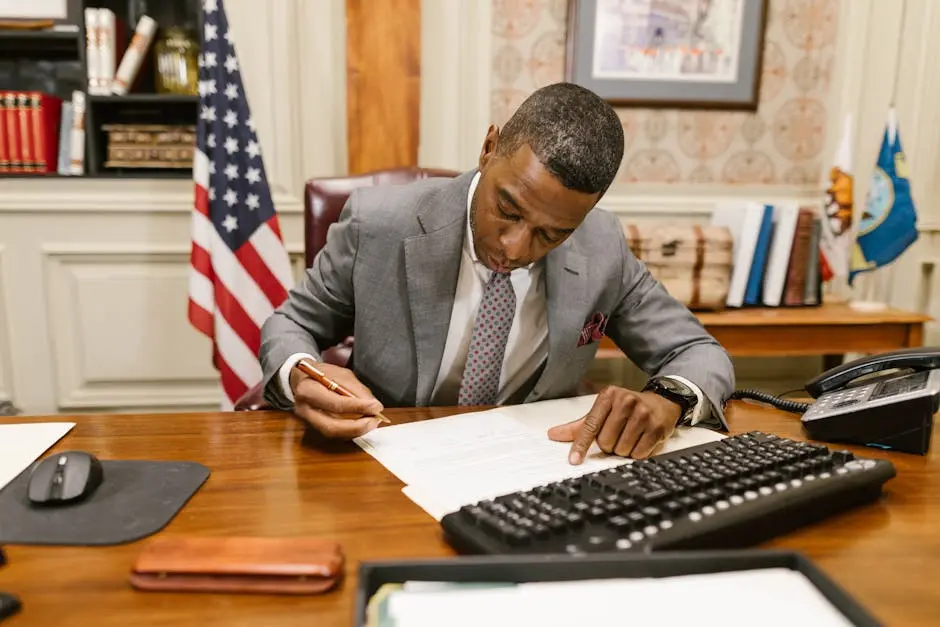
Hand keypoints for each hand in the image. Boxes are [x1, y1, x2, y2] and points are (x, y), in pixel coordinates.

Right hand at [290, 361, 384, 438]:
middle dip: (357, 427)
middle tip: (374, 421)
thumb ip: (356, 390)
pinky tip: (362, 424)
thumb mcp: (340, 374)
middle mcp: (304, 410)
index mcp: (308, 390)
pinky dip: (350, 431)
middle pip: (331, 427)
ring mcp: (307, 422)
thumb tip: (374, 406)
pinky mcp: (314, 428)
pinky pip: (334, 434)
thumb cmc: (322, 374)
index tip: (376, 406)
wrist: (301, 379)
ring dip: (356, 431)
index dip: (358, 407)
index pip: (335, 404)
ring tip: (372, 422)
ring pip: (333, 434)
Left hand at [547, 386, 682, 463]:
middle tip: (617, 435)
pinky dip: (637, 453)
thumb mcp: (604, 411)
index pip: (590, 426)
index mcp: (609, 396)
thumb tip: (553, 434)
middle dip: (609, 445)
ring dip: (623, 450)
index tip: (574, 460)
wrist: (662, 401)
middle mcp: (626, 401)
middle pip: (606, 442)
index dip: (581, 445)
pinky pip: (639, 453)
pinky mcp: (657, 427)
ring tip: (629, 436)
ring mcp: (643, 414)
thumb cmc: (628, 408)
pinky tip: (640, 441)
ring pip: (622, 449)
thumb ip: (579, 426)